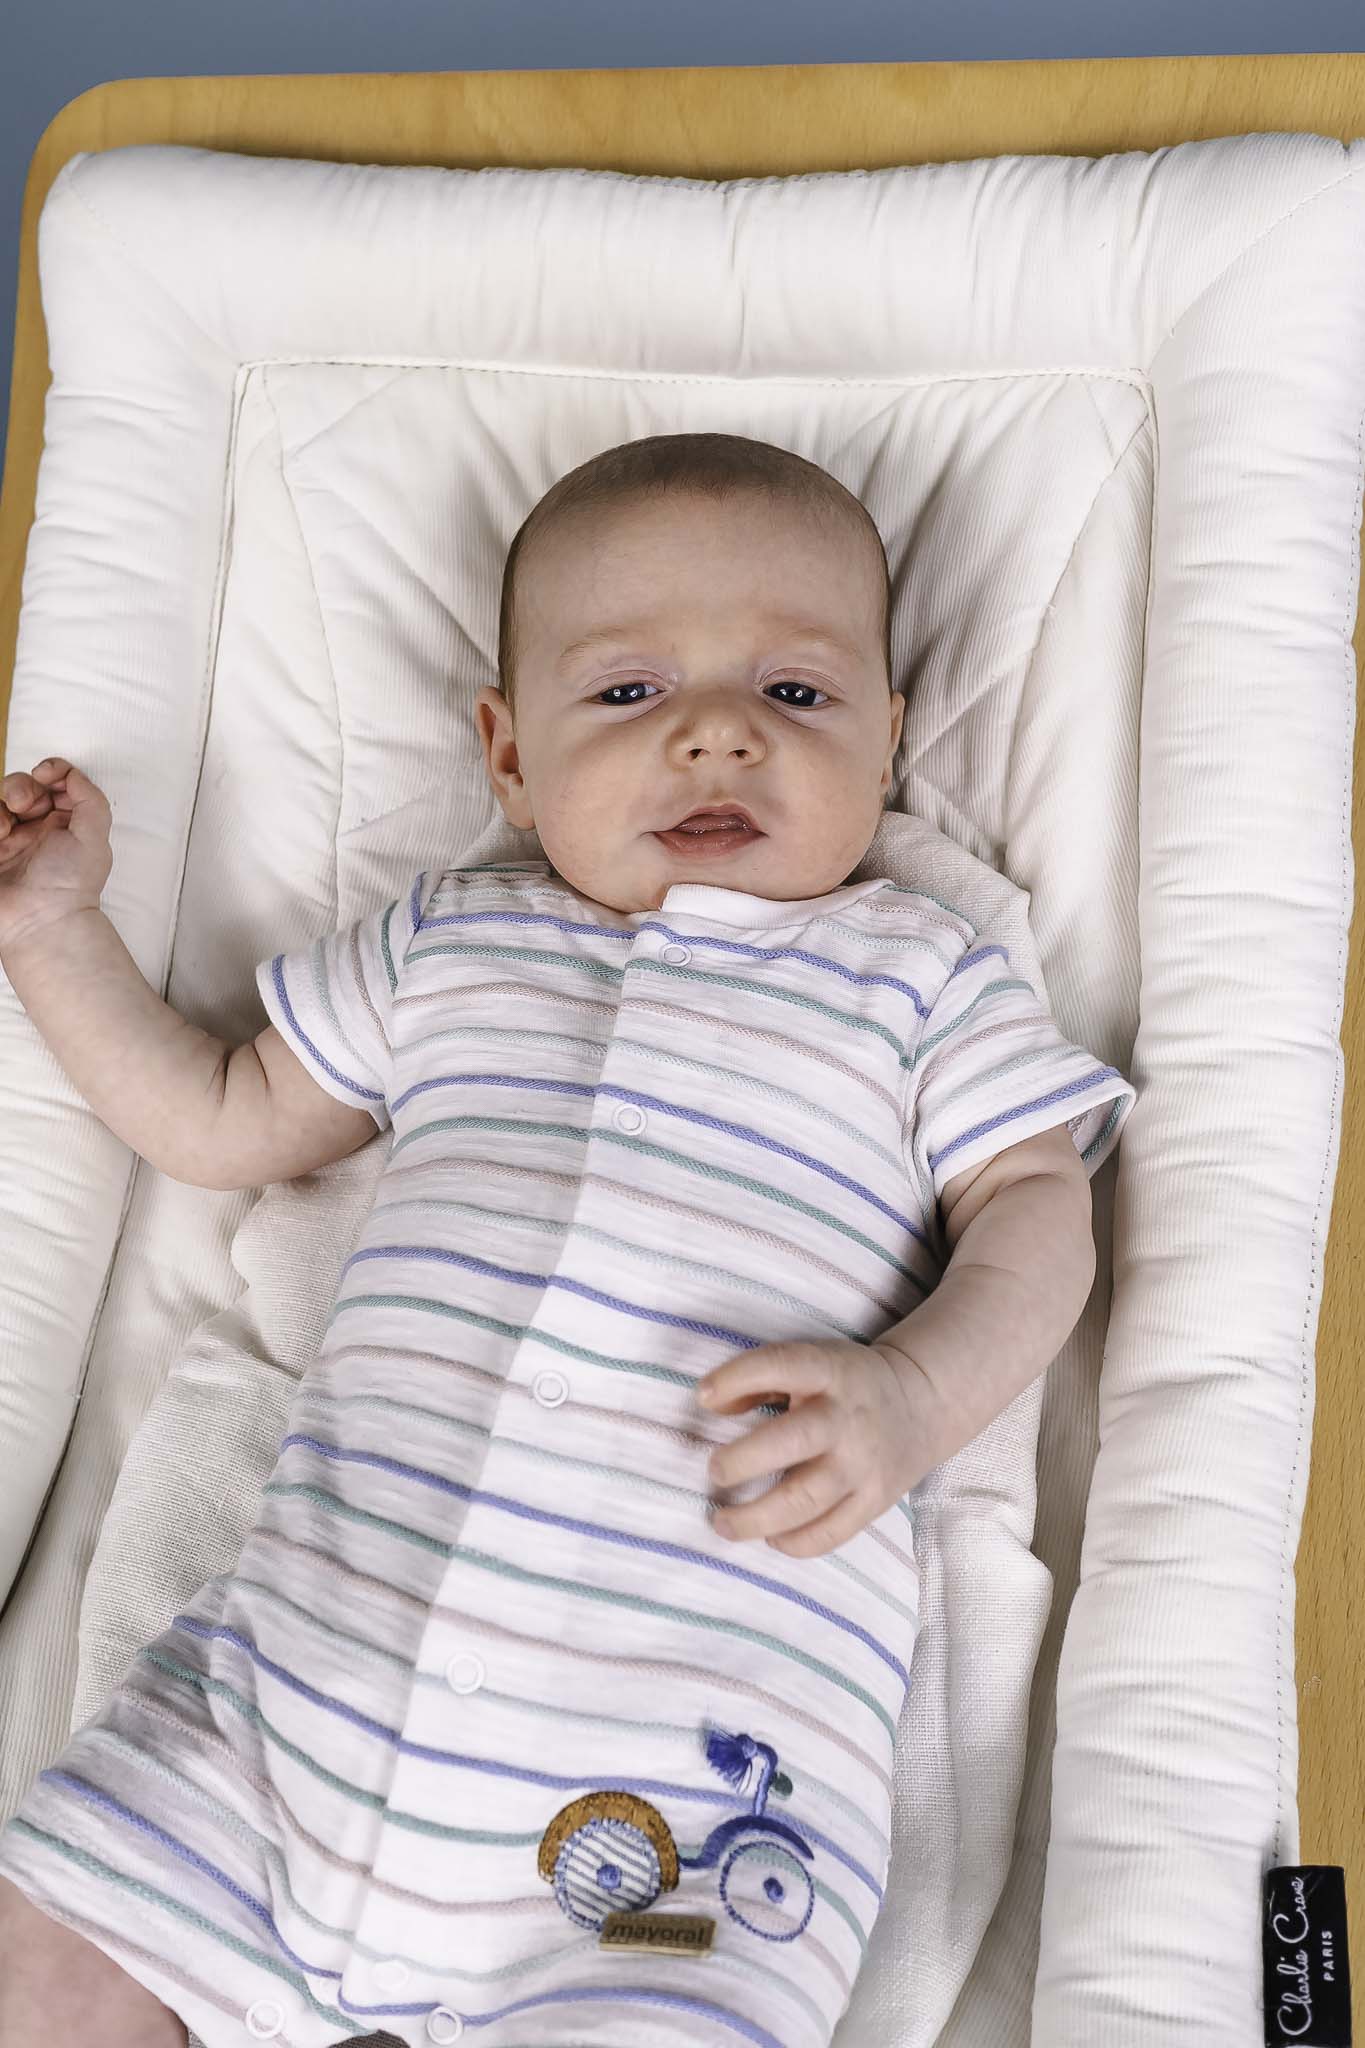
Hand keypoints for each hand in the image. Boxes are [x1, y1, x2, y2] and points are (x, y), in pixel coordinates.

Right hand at [0, 759, 111, 948]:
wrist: (40, 922)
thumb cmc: (71, 884)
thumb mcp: (95, 836)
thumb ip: (89, 798)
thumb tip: (70, 774)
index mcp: (66, 823)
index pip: (55, 782)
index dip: (51, 771)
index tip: (46, 775)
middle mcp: (37, 829)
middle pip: (21, 786)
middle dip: (19, 785)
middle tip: (22, 803)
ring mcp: (10, 841)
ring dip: (0, 805)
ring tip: (5, 827)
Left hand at [697, 1338, 948, 1557]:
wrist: (919, 1404)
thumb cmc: (844, 1384)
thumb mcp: (811, 1363)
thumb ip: (760, 1378)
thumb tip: (711, 1404)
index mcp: (829, 1372)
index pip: (780, 1365)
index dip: (737, 1378)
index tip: (702, 1396)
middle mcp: (847, 1419)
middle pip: (792, 1442)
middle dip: (743, 1461)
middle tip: (714, 1471)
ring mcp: (863, 1465)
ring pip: (807, 1500)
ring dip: (756, 1518)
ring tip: (723, 1522)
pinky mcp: (875, 1501)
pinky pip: (831, 1533)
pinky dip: (795, 1542)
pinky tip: (771, 1537)